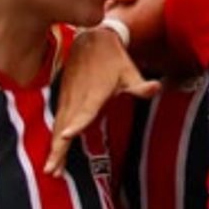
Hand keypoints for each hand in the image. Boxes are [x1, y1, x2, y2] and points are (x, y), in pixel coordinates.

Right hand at [44, 27, 160, 175]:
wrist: (92, 39)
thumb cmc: (114, 59)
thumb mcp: (130, 70)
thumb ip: (140, 85)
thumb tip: (157, 87)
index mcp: (94, 91)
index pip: (86, 110)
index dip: (77, 123)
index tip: (66, 135)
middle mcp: (78, 96)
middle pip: (66, 125)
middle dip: (59, 148)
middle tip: (53, 169)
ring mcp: (68, 97)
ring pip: (58, 125)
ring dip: (54, 147)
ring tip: (51, 169)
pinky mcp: (63, 98)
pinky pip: (57, 121)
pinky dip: (53, 137)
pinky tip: (53, 154)